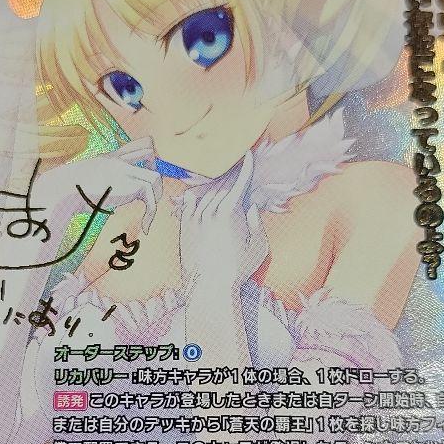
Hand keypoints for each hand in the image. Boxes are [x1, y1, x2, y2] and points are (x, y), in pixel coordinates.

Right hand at [33, 138, 161, 232]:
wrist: (61, 191)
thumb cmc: (67, 193)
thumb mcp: (86, 183)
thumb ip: (100, 186)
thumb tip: (107, 203)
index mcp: (109, 158)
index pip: (135, 145)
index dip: (146, 158)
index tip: (144, 177)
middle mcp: (118, 161)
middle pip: (149, 148)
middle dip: (156, 168)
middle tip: (149, 190)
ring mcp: (123, 171)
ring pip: (155, 176)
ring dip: (157, 195)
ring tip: (149, 213)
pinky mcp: (127, 185)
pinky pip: (150, 196)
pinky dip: (151, 213)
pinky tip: (145, 227)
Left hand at [179, 150, 267, 288]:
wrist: (208, 288)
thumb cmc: (236, 270)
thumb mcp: (259, 247)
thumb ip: (257, 223)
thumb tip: (250, 207)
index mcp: (229, 212)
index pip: (239, 182)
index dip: (246, 167)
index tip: (248, 155)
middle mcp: (209, 210)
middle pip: (222, 184)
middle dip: (231, 173)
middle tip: (237, 165)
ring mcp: (194, 218)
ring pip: (206, 192)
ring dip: (215, 184)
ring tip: (222, 179)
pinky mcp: (184, 227)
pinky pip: (189, 203)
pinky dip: (196, 195)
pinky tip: (200, 193)